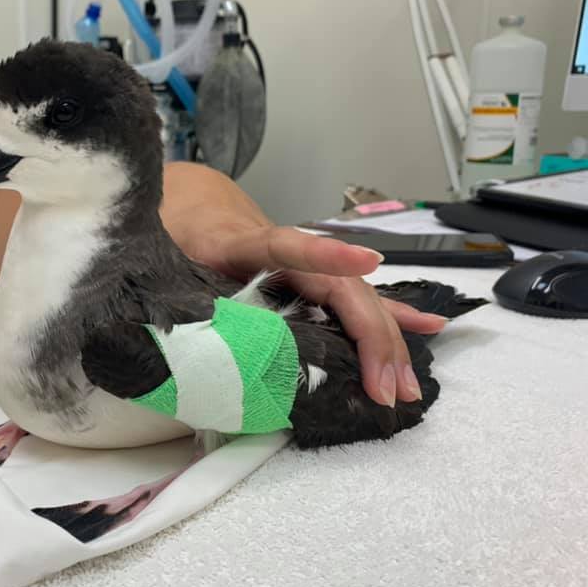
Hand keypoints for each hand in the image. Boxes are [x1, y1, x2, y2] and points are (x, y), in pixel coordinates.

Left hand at [161, 163, 445, 407]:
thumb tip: (173, 337)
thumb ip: (169, 286)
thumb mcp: (160, 255)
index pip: (285, 245)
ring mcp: (301, 264)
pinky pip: (351, 298)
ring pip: (354, 298)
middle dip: (371, 336)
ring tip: (407, 385)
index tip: (366, 264)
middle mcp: (284, 250)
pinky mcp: (305, 278)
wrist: (188, 196)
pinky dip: (386, 317)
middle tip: (386, 390)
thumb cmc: (174, 230)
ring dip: (384, 343)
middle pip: (339, 286)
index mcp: (240, 240)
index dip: (325, 254)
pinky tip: (427, 328)